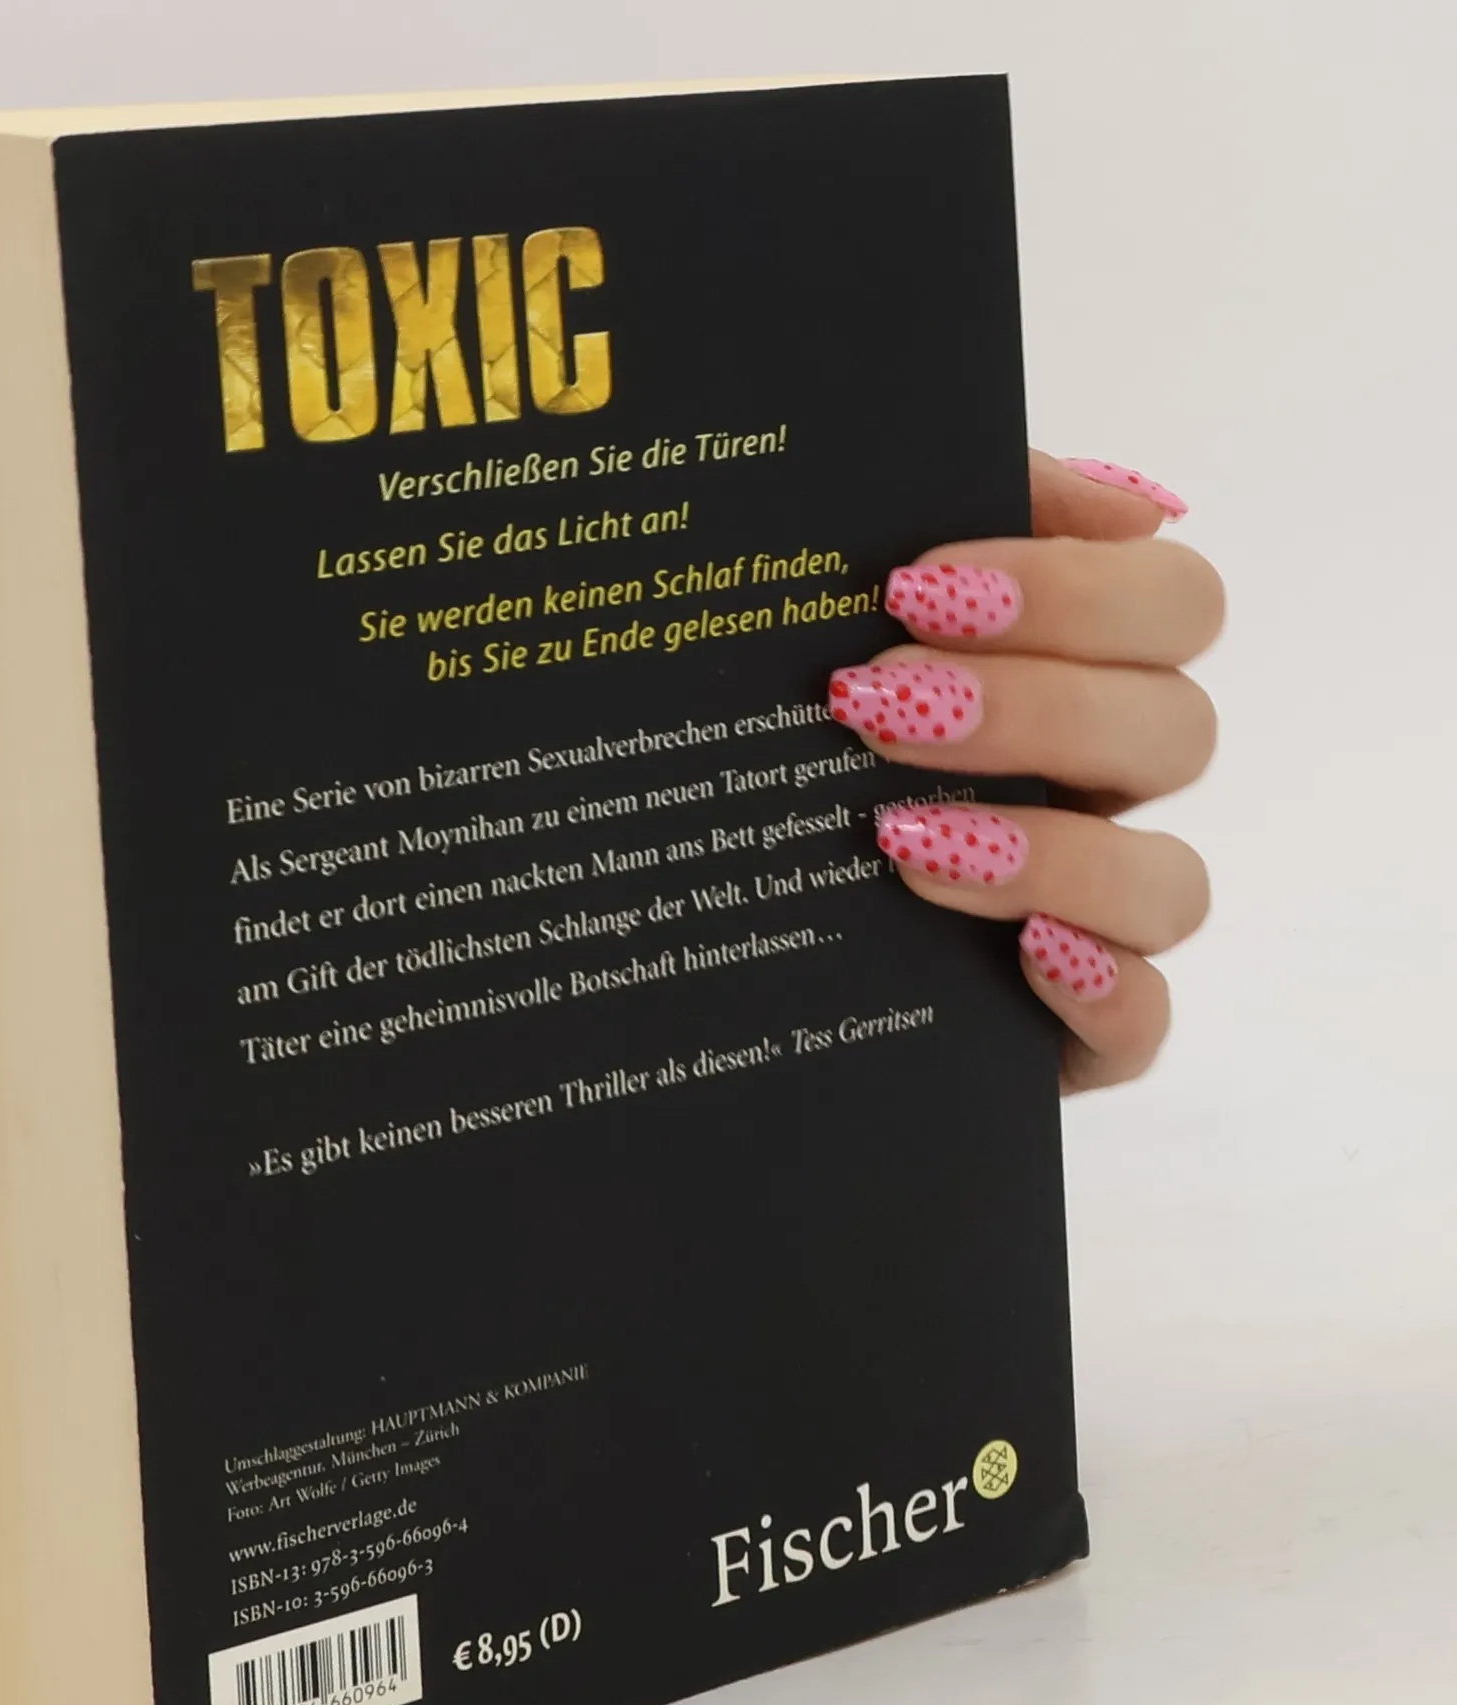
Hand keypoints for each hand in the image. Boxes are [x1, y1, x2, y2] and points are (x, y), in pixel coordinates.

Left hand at [826, 453, 1220, 1093]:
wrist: (709, 939)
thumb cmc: (772, 760)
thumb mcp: (818, 626)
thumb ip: (913, 517)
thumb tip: (1094, 493)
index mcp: (1068, 682)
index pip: (1167, 602)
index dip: (1074, 584)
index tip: (917, 585)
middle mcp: (1098, 794)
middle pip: (1176, 727)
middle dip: (1034, 705)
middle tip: (871, 701)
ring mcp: (1092, 920)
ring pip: (1171, 882)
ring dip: (1052, 849)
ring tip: (896, 838)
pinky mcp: (1069, 1031)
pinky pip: (1142, 1022)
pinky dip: (1103, 989)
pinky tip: (1024, 954)